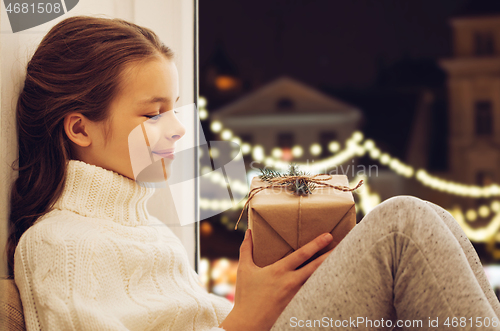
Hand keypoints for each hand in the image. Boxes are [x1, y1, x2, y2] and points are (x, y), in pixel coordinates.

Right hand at [219, 229, 334, 330]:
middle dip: (330, 255)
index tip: (328, 235)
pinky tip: (331, 283)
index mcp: (278, 271)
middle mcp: (290, 282)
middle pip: (316, 267)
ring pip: (317, 281)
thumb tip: (248, 232)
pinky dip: (322, 288)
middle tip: (343, 245)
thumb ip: (246, 249)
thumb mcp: (244, 269)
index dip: (316, 244)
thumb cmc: (246, 296)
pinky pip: (313, 294)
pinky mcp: (297, 306)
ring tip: (342, 263)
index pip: (302, 254)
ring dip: (329, 271)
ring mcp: (296, 296)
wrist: (248, 324)